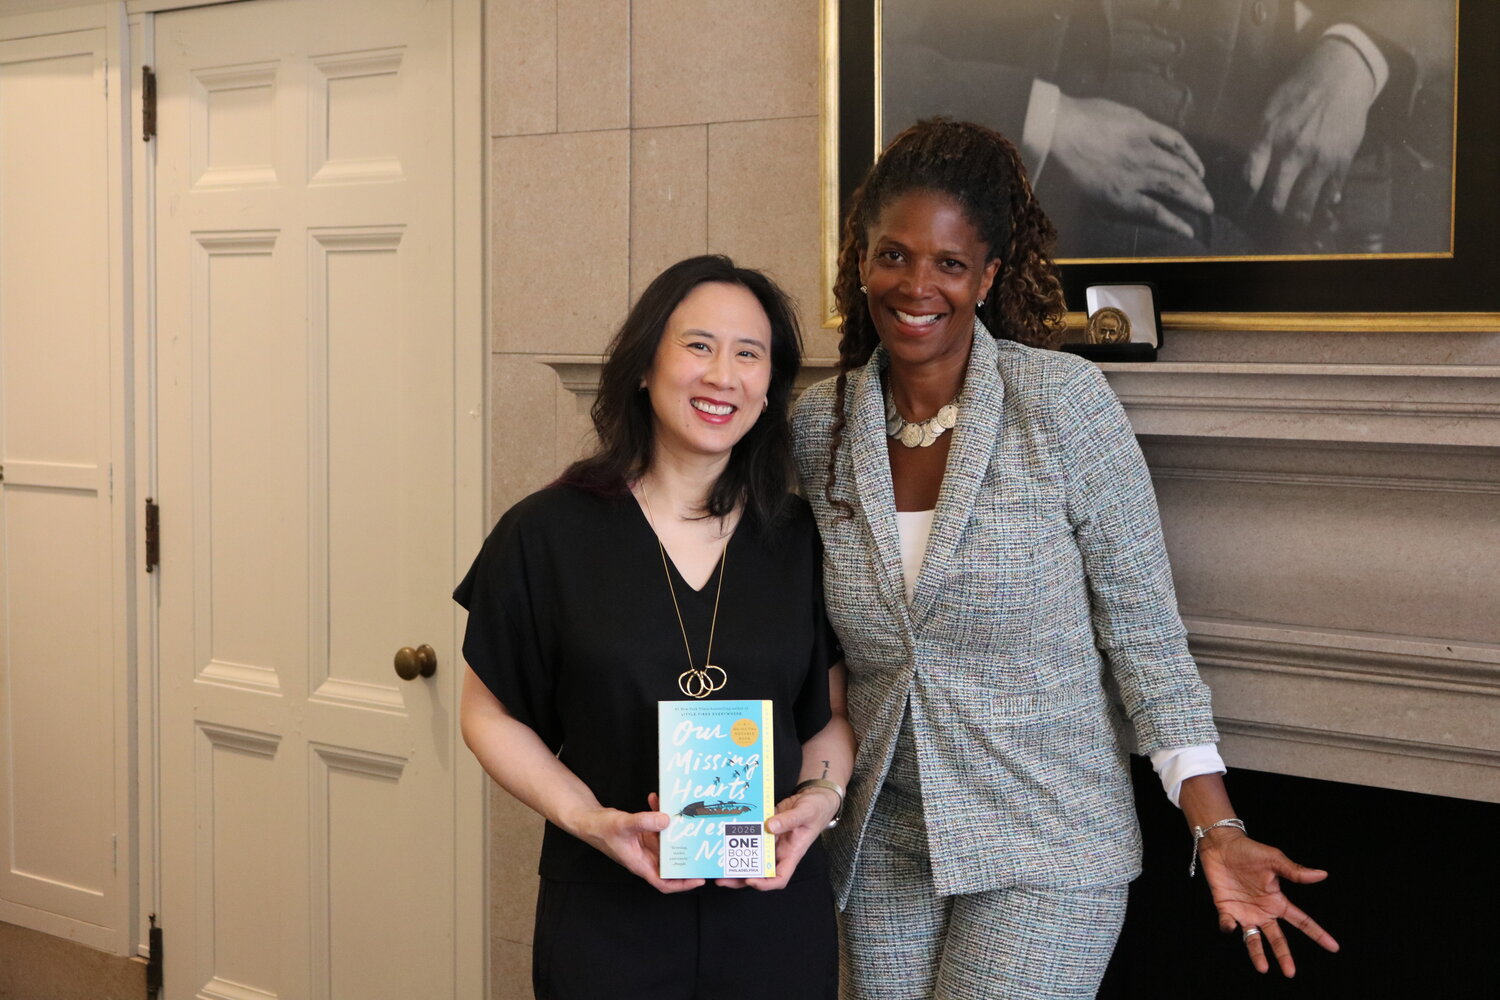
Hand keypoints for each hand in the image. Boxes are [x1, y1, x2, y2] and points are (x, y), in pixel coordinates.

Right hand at [574, 793, 703, 893]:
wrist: (588, 820)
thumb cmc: (601, 829)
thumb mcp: (624, 825)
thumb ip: (644, 822)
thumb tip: (667, 820)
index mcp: (640, 864)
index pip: (664, 883)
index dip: (682, 884)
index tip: (699, 879)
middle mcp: (644, 857)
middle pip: (670, 863)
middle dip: (686, 854)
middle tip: (702, 843)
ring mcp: (644, 845)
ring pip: (665, 842)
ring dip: (674, 829)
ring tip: (684, 816)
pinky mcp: (642, 833)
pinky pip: (656, 826)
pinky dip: (658, 814)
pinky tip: (657, 800)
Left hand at [714, 785, 839, 890]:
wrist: (814, 798)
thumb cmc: (816, 809)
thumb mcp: (806, 813)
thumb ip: (789, 820)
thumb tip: (770, 826)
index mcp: (792, 853)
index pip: (779, 878)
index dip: (764, 883)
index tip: (750, 879)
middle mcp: (779, 851)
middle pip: (759, 873)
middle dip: (740, 878)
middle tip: (721, 878)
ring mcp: (771, 842)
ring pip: (752, 858)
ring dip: (736, 862)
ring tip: (718, 864)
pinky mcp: (765, 830)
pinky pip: (751, 839)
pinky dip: (740, 841)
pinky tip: (726, 840)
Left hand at [1050, 94, 1213, 239]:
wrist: (1057, 129)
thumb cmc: (1061, 165)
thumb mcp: (1082, 194)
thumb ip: (1107, 200)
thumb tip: (1124, 207)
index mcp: (1120, 195)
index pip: (1156, 213)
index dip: (1176, 224)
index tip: (1190, 232)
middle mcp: (1138, 175)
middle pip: (1175, 190)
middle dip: (1196, 201)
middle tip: (1209, 208)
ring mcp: (1144, 149)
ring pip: (1179, 168)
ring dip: (1196, 182)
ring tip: (1206, 190)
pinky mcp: (1145, 127)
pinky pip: (1175, 141)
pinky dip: (1190, 154)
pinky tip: (1198, 164)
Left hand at [1197, 827, 1339, 975]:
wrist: (1221, 844)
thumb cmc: (1250, 850)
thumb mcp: (1274, 860)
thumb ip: (1295, 871)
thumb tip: (1323, 874)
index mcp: (1277, 901)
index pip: (1301, 921)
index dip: (1318, 934)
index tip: (1334, 947)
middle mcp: (1262, 911)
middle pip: (1277, 938)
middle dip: (1284, 955)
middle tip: (1290, 973)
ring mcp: (1244, 911)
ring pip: (1253, 939)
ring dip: (1257, 953)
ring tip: (1263, 969)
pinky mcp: (1225, 907)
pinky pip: (1227, 923)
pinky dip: (1227, 927)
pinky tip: (1230, 926)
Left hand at [1244, 37, 1377, 226]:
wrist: (1341, 74)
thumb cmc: (1299, 91)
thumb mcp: (1269, 112)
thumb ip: (1258, 143)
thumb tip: (1248, 174)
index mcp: (1269, 137)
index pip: (1250, 180)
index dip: (1245, 201)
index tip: (1243, 211)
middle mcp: (1293, 151)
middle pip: (1276, 198)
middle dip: (1270, 214)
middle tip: (1269, 222)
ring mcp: (1319, 158)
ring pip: (1304, 203)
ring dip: (1297, 218)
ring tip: (1294, 225)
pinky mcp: (1342, 160)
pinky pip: (1331, 193)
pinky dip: (1325, 204)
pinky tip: (1321, 207)